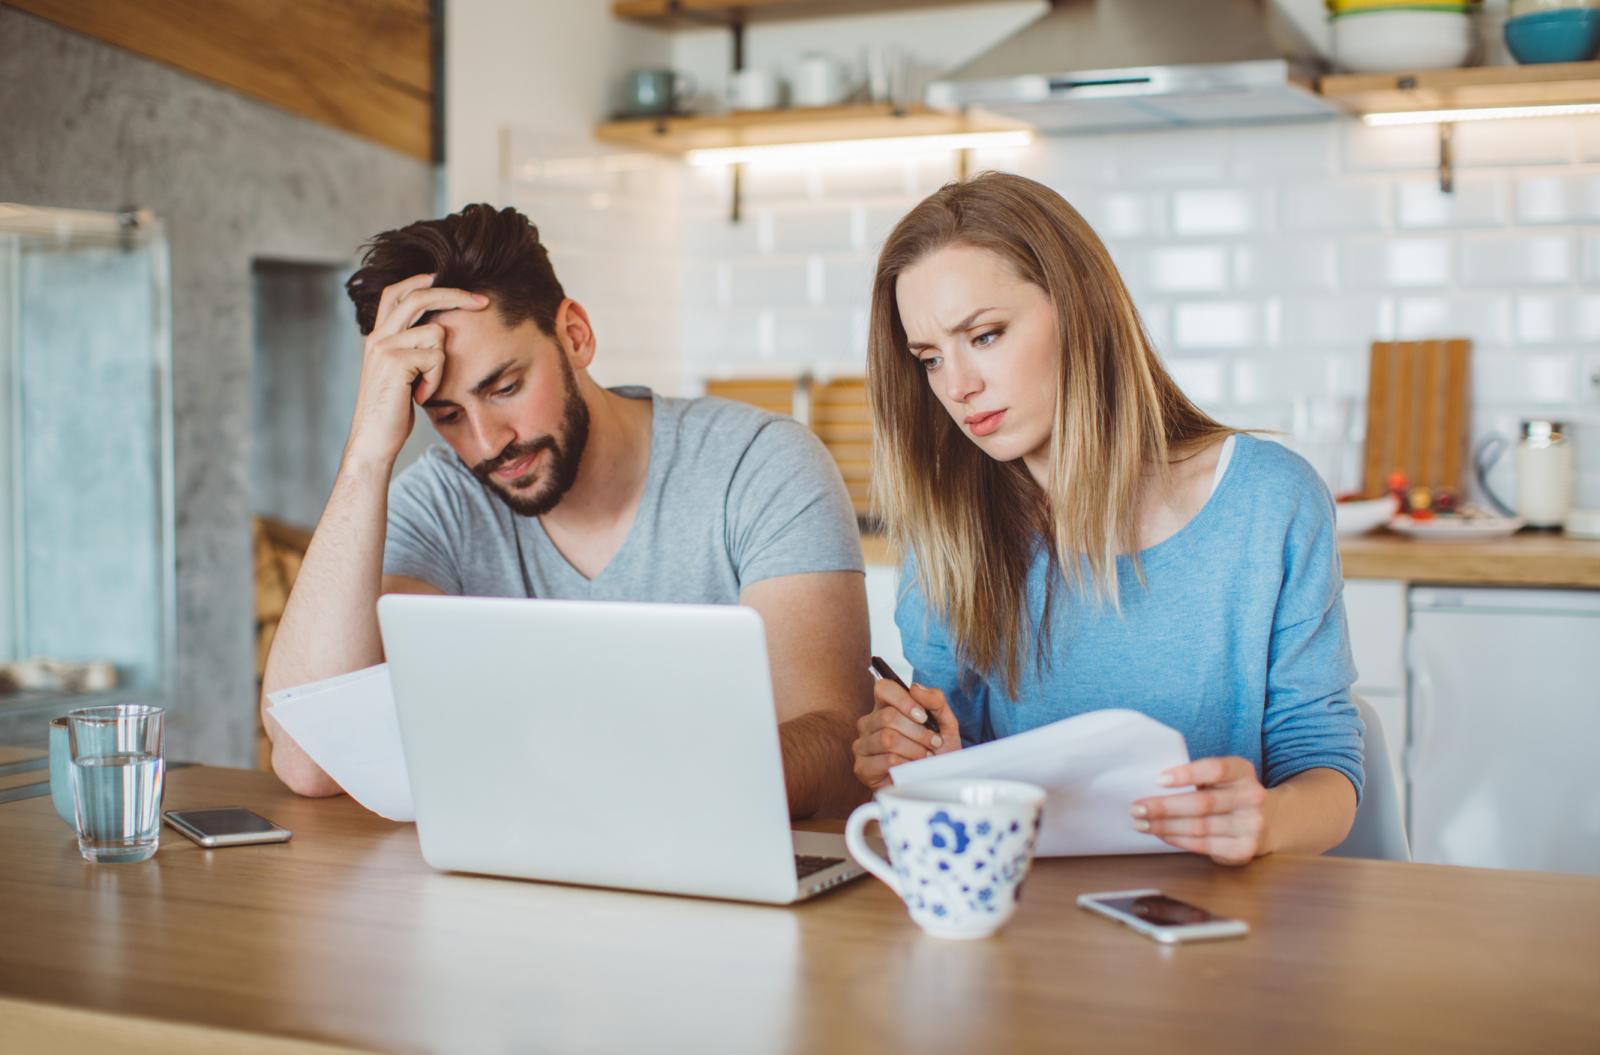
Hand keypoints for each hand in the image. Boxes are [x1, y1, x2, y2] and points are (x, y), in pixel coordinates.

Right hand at [344, 273, 487, 469]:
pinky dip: (436, 379)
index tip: (448, 280)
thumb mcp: (403, 373)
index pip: (397, 292)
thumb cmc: (393, 411)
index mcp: (378, 336)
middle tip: (483, 302)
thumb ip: (412, 348)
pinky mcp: (394, 361)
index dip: (422, 280)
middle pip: (419, 296)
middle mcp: (378, 336)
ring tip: (425, 386)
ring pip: (436, 331)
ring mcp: (384, 347)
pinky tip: (420, 395)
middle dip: (455, 295)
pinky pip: (436, 356)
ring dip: (441, 363)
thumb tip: (441, 329)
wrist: (374, 440)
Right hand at [851, 678, 960, 790]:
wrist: (934, 783)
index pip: (883, 688)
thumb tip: (916, 688)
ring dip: (915, 750)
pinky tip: (912, 769)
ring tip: (925, 757)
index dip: (904, 700)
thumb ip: (936, 701)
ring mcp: (862, 745)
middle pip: (888, 717)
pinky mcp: (862, 767)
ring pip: (887, 739)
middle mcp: (869, 723)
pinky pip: (886, 760)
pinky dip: (906, 765)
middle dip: (918, 732)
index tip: (923, 716)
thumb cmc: (937, 752)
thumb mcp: (945, 723)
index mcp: (885, 707)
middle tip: (933, 743)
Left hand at [1131, 756, 1269, 866]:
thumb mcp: (1223, 777)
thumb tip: (1153, 785)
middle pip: (1202, 803)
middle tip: (1136, 807)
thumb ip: (1198, 777)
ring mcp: (1251, 825)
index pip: (1215, 769)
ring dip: (1164, 826)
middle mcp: (1252, 797)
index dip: (1186, 774)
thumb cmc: (1230, 794)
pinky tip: (1161, 834)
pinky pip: (1203, 845)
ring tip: (1141, 822)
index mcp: (1243, 771)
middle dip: (1164, 807)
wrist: (1270, 820)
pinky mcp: (1244, 849)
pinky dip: (1177, 840)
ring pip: (1199, 827)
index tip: (1157, 779)